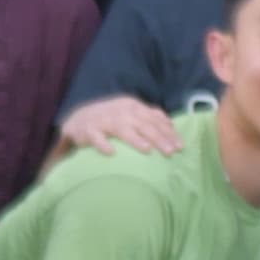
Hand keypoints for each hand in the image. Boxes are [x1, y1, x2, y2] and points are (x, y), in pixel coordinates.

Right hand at [58, 96, 183, 158]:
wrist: (80, 119)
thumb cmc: (111, 118)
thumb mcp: (131, 112)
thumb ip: (149, 116)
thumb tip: (171, 124)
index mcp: (133, 106)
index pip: (155, 119)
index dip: (168, 132)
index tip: (180, 146)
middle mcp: (121, 111)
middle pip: (143, 125)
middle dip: (159, 138)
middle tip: (171, 152)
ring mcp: (105, 120)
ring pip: (123, 130)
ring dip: (135, 139)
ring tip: (148, 150)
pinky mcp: (90, 130)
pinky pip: (97, 138)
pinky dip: (103, 145)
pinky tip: (111, 153)